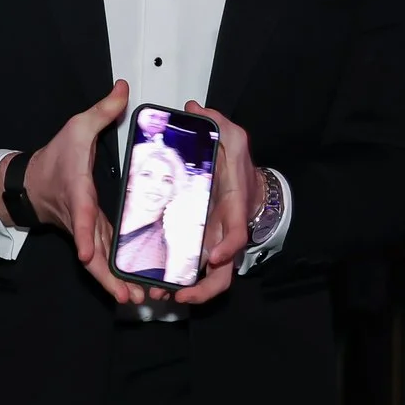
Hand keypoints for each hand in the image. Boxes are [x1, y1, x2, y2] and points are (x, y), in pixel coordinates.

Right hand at [18, 80, 136, 302]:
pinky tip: (136, 292)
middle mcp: (81, 218)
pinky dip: (116, 276)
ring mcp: (85, 230)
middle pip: (92, 252)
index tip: (82, 253)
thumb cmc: (56, 157)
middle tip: (129, 295)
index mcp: (77, 192)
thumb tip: (123, 87)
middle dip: (108, 275)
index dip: (82, 234)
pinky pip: (103, 259)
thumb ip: (102, 110)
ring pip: (98, 262)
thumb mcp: (76, 127)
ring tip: (139, 300)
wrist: (31, 182)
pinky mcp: (91, 236)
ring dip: (115, 282)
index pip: (79, 216)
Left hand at [161, 100, 254, 306]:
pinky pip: (193, 269)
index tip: (213, 256)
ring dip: (189, 291)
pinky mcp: (200, 246)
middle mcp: (224, 232)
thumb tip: (195, 108)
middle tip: (179, 295)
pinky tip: (158, 286)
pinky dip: (180, 281)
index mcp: (233, 209)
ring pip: (209, 278)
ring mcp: (213, 243)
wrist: (246, 180)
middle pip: (223, 271)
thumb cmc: (239, 164)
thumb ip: (217, 122)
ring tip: (162, 296)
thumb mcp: (232, 137)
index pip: (236, 233)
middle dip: (204, 288)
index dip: (227, 247)